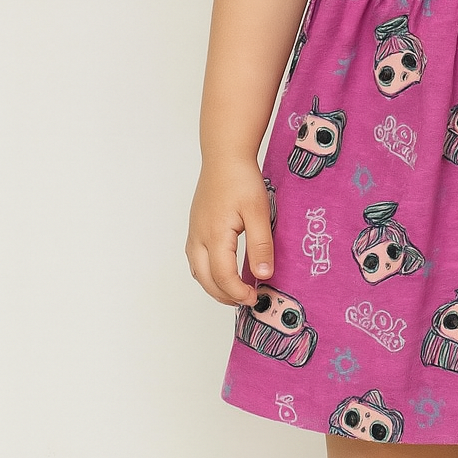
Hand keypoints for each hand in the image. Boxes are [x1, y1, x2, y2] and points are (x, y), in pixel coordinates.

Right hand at [185, 158, 274, 306]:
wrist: (224, 157)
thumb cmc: (241, 180)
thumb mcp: (258, 212)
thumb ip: (261, 245)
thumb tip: (263, 275)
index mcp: (214, 236)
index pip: (223, 277)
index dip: (239, 293)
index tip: (256, 297)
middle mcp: (198, 238)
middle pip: (206, 280)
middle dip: (225, 296)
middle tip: (247, 300)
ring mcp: (193, 233)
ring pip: (197, 272)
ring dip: (215, 287)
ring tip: (236, 292)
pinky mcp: (195, 228)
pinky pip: (196, 260)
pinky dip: (208, 273)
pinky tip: (223, 272)